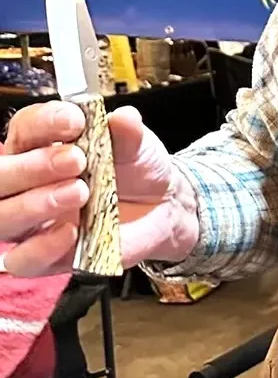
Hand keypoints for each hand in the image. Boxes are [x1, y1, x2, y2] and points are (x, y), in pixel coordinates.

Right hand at [0, 102, 200, 274]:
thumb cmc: (136, 169)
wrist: (162, 206)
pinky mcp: (45, 256)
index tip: (74, 121)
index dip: (43, 122)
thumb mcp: (137, 145)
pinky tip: (70, 232)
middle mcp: (25, 183)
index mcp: (40, 145)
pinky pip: (22, 260)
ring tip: (79, 193)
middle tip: (75, 161)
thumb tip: (125, 117)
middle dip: (30, 167)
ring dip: (34, 204)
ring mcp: (32, 222)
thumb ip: (127, 132)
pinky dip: (41, 247)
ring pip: (2, 217)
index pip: (25, 129)